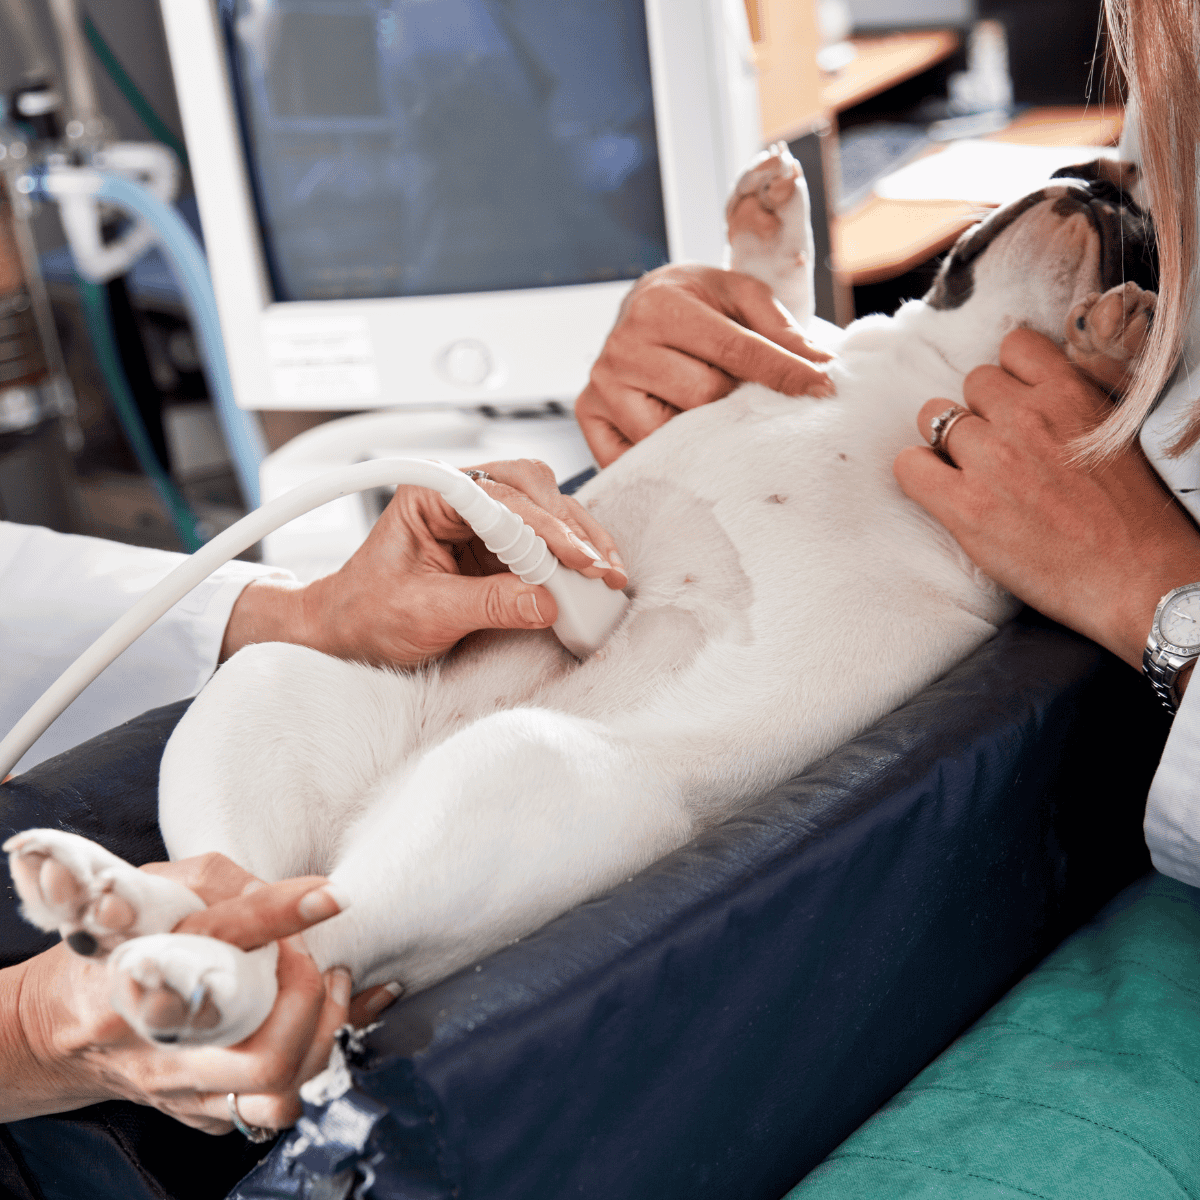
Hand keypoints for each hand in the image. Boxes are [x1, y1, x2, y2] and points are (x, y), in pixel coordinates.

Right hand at [11, 854, 398, 1131]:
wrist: (59, 1030)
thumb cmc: (113, 949)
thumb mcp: (153, 895)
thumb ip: (221, 884)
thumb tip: (296, 890)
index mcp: (141, 976)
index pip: (224, 942)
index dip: (280, 914)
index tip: (330, 895)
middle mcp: (163, 1047)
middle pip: (265, 1054)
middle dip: (312, 1000)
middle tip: (319, 960)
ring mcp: (184, 1090)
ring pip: (277, 1092)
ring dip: (323, 1038)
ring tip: (333, 989)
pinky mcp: (202, 1113)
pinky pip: (276, 1105)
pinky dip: (318, 1057)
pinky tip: (330, 1016)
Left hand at [222, 458, 626, 666]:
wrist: (346, 632)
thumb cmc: (366, 613)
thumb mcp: (424, 613)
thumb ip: (487, 604)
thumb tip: (547, 602)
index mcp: (431, 495)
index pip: (501, 500)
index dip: (545, 529)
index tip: (577, 560)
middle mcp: (461, 495)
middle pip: (533, 489)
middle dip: (571, 528)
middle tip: (600, 569)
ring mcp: (482, 518)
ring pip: (547, 508)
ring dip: (580, 540)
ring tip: (608, 575)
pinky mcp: (498, 545)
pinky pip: (545, 539)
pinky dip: (571, 556)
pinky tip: (592, 576)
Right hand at [575, 263, 834, 465]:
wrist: (643, 306)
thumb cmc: (698, 304)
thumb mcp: (740, 295)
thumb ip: (778, 327)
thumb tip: (820, 367)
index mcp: (659, 306)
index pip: (733, 350)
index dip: (783, 373)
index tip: (823, 389)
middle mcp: (621, 345)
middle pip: (703, 397)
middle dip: (737, 403)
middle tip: (752, 400)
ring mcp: (600, 386)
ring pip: (669, 434)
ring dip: (701, 433)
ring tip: (710, 414)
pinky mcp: (588, 417)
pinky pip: (634, 457)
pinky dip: (663, 457)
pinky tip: (678, 441)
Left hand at [893, 328, 1199, 672]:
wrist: (1138, 579)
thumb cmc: (1135, 517)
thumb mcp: (1115, 433)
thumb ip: (1072, 404)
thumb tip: (1035, 389)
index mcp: (1070, 394)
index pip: (1014, 346)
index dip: (1009, 377)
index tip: (1015, 404)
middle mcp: (1027, 418)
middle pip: (972, 382)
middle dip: (980, 411)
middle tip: (996, 450)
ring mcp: (991, 460)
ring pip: (935, 417)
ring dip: (946, 441)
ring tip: (969, 473)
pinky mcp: (965, 506)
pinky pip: (909, 466)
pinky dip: (917, 473)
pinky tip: (939, 490)